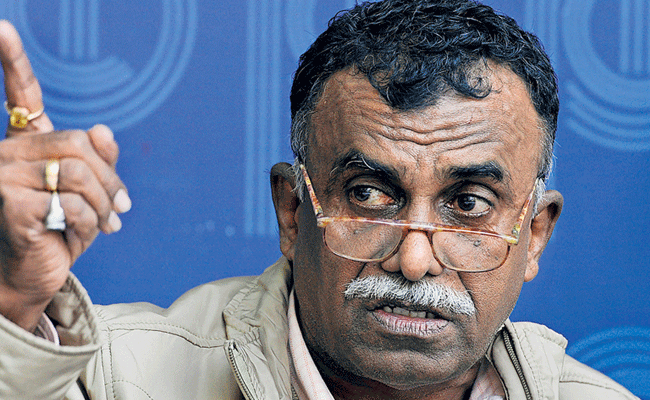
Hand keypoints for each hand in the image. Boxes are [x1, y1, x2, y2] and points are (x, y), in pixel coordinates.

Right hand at [0, 21, 130, 331]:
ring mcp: (3, 176)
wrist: (35, 273)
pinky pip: (70, 201)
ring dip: (103, 204)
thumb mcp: (90, 192)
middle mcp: (8, 152)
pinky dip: (86, 223)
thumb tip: (102, 129)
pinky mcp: (8, 203)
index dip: (11, 60)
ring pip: (78, 172)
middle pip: (77, 143)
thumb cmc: (60, 229)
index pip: (19, 94)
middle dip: (110, 180)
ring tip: (107, 226)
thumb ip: (99, 160)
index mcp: (27, 143)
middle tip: (122, 210)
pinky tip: (76, 238)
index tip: (2, 27)